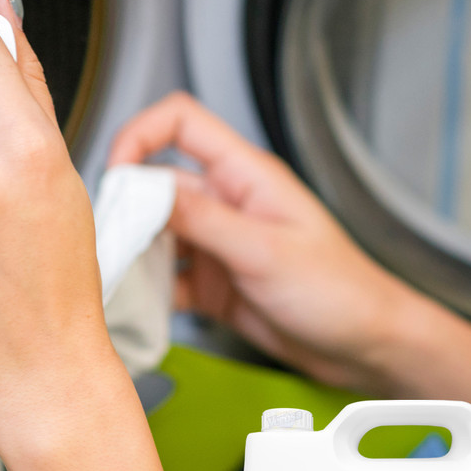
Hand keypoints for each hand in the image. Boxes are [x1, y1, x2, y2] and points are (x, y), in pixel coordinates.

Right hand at [107, 92, 423, 389]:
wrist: (364, 347)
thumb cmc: (339, 291)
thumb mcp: (265, 251)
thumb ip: (203, 221)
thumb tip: (144, 194)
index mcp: (245, 176)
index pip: (180, 123)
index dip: (139, 135)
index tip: (114, 173)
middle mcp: (225, 204)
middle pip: (154, 185)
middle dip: (125, 210)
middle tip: (107, 242)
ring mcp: (215, 244)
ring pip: (153, 236)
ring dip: (132, 254)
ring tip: (117, 278)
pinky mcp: (210, 283)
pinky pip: (164, 279)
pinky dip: (146, 292)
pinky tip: (140, 306)